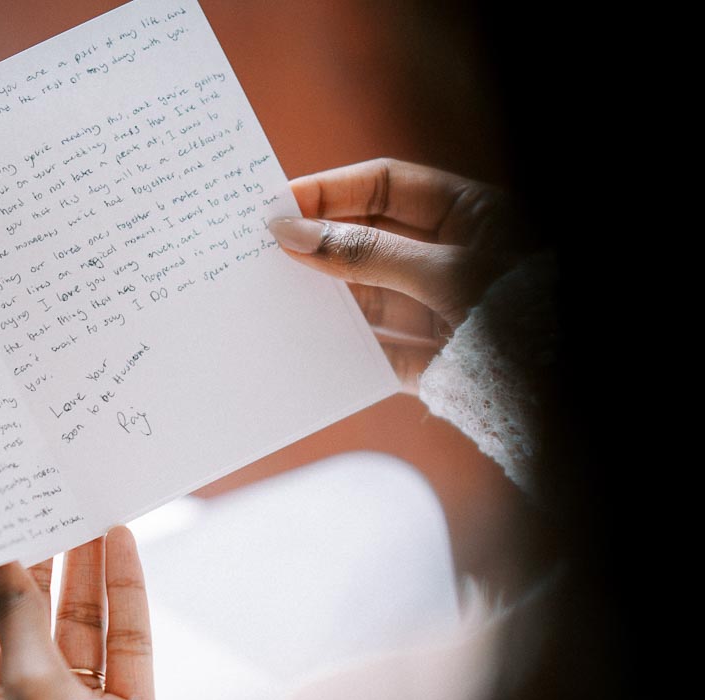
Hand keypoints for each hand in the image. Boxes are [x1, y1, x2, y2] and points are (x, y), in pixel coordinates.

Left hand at [0, 527, 153, 699]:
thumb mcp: (23, 678)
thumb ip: (15, 613)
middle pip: (25, 617)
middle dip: (34, 563)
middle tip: (38, 506)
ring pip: (79, 622)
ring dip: (82, 570)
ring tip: (86, 513)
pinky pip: (123, 638)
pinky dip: (123, 593)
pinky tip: (122, 547)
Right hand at [269, 158, 521, 392]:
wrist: (562, 390)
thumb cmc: (522, 308)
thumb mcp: (444, 271)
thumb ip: (367, 254)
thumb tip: (294, 235)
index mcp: (468, 215)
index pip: (385, 187)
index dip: (331, 191)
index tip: (278, 203)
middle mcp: (452, 259)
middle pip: (370, 241)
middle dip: (319, 245)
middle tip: (261, 250)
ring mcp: (441, 312)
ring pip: (370, 298)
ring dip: (326, 299)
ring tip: (274, 299)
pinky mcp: (434, 364)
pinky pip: (380, 352)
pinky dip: (346, 351)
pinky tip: (308, 345)